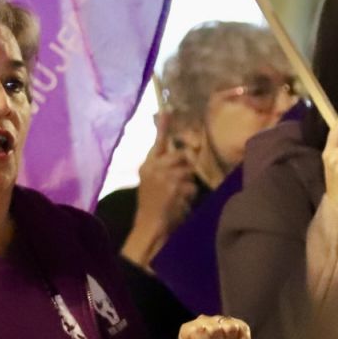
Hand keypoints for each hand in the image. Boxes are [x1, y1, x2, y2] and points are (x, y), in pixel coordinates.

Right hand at [124, 116, 196, 267]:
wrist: (149, 227)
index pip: (158, 142)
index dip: (164, 127)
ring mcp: (163, 176)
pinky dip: (190, 195)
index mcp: (147, 165)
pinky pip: (191, 185)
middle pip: (180, 155)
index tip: (168, 110)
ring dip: (188, 184)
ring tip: (178, 196)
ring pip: (188, 171)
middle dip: (187, 166)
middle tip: (182, 180)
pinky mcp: (173, 186)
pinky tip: (180, 203)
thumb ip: (162, 168)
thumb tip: (183, 156)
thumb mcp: (151, 183)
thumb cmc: (152, 207)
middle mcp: (154, 167)